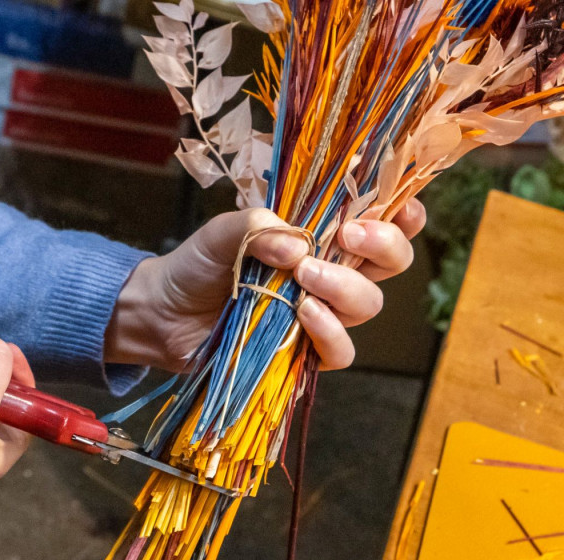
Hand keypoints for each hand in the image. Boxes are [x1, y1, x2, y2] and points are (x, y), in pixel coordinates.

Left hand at [105, 200, 425, 371]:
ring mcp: (324, 313)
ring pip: (369, 303)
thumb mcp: (222, 232)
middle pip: (393, 261)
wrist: (163, 314)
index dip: (400, 210)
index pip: (383, 218)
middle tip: (346, 237)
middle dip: (382, 245)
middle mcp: (334, 271)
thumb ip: (257, 226)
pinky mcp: (307, 351)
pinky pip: (342, 350)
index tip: (388, 205)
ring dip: (345, 288)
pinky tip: (304, 315)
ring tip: (303, 279)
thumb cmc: (198, 264)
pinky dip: (330, 333)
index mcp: (323, 233)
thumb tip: (298, 245)